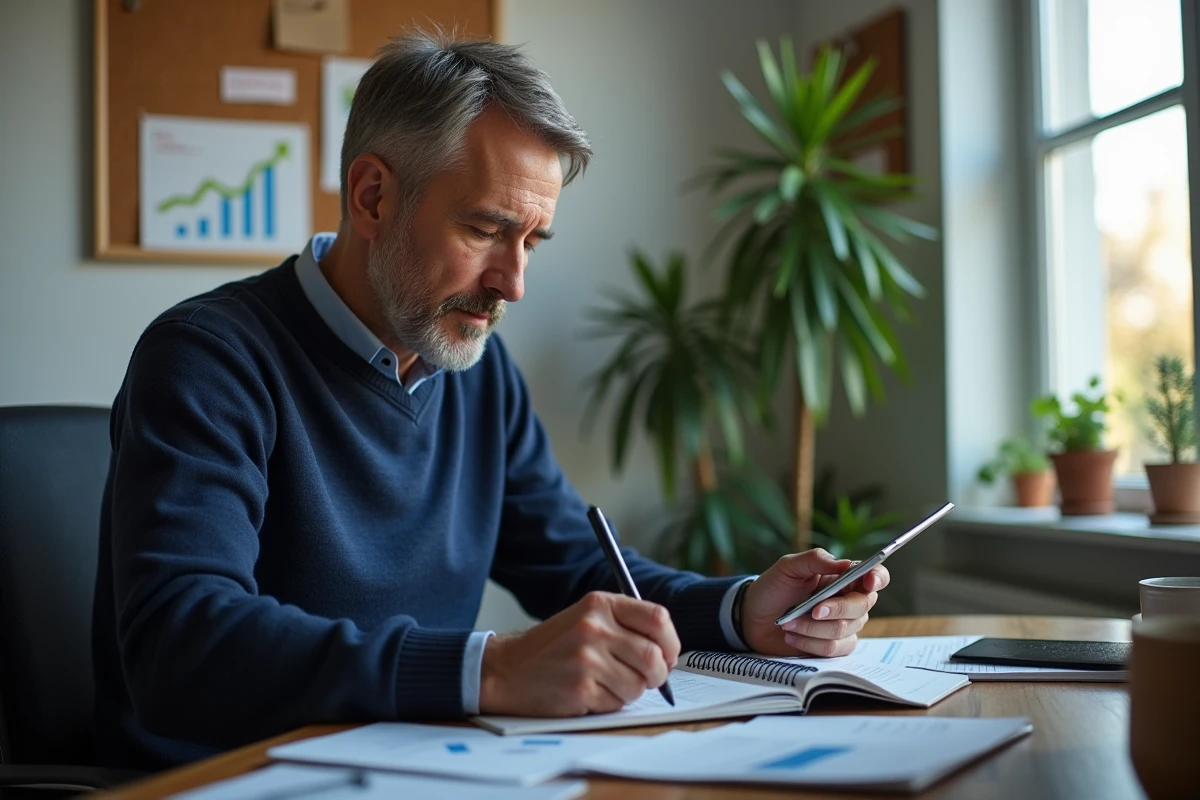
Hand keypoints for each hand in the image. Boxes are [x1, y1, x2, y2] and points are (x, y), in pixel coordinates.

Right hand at [479, 591, 680, 716]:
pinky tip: (590, 693)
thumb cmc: (554, 646)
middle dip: (657, 674)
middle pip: (654, 656)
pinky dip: (611, 703)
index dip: (671, 642)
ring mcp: (587, 658)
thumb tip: (668, 650)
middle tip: (648, 678)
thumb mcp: (587, 618)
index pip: (658, 618)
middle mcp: (594, 627)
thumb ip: (625, 625)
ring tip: (608, 683)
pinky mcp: (581, 688)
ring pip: (639, 684)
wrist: (508, 669)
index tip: (668, 654)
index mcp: (600, 604)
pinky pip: (618, 703)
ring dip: (631, 691)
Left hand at [739, 549, 888, 656]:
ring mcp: (844, 625)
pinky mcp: (834, 647)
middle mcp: (849, 601)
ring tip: (788, 622)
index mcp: (843, 577)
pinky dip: (809, 643)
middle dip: (836, 609)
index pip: (876, 576)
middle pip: (862, 606)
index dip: (877, 578)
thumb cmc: (773, 588)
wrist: (753, 618)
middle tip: (810, 609)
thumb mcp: (788, 566)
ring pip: (844, 629)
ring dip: (812, 627)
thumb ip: (816, 560)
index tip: (867, 582)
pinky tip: (792, 635)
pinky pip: (833, 649)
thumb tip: (846, 564)